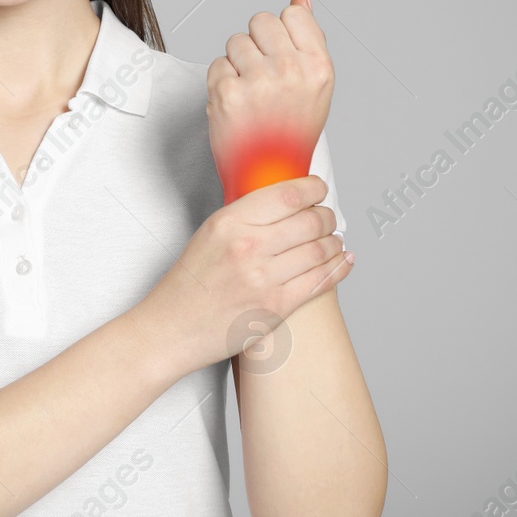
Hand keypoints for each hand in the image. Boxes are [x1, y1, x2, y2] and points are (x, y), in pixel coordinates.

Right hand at [139, 174, 351, 376]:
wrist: (172, 328)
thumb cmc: (190, 283)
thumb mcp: (210, 234)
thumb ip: (246, 216)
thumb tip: (287, 201)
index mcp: (230, 222)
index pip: (288, 194)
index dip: (314, 189)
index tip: (319, 190)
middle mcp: (248, 247)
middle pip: (311, 221)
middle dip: (327, 216)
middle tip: (328, 217)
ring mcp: (263, 279)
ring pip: (320, 250)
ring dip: (334, 242)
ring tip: (334, 240)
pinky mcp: (276, 308)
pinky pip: (320, 282)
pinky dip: (339, 268)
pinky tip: (344, 260)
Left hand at [207, 0, 334, 205]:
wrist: (269, 177)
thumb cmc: (292, 130)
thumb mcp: (315, 82)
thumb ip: (308, 36)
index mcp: (319, 66)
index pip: (292, 13)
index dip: (282, 34)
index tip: (283, 58)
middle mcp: (291, 71)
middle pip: (260, 21)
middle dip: (257, 44)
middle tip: (263, 77)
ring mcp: (258, 82)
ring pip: (235, 40)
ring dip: (237, 63)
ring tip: (250, 93)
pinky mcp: (227, 94)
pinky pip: (217, 64)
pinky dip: (221, 82)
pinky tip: (236, 104)